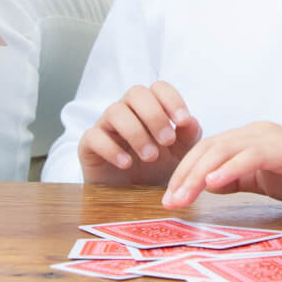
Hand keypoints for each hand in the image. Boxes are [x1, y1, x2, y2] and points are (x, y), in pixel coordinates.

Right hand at [78, 82, 202, 187]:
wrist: (132, 194)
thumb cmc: (156, 167)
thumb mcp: (179, 154)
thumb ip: (188, 136)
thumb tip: (192, 121)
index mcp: (149, 106)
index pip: (158, 87)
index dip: (172, 99)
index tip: (183, 121)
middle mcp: (126, 109)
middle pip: (136, 93)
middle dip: (154, 115)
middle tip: (168, 141)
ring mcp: (105, 125)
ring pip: (115, 111)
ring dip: (136, 132)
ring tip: (151, 156)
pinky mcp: (89, 145)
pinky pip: (94, 136)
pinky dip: (111, 149)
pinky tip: (126, 163)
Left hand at [162, 122, 281, 210]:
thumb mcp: (262, 180)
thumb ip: (236, 178)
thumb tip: (208, 183)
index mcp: (247, 138)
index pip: (206, 150)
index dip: (185, 171)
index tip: (171, 198)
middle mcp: (254, 132)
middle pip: (209, 148)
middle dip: (185, 174)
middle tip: (171, 201)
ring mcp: (268, 137)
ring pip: (223, 150)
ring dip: (199, 174)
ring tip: (185, 197)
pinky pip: (250, 156)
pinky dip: (229, 168)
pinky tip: (214, 183)